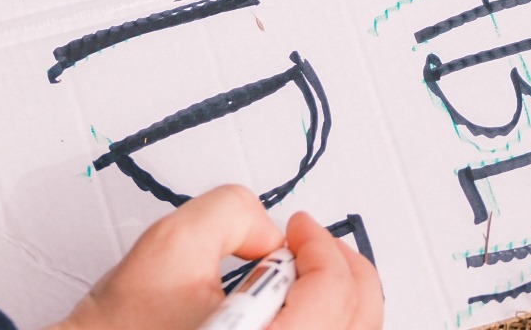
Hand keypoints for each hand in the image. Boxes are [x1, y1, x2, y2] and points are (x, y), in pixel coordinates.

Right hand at [56, 186, 381, 329]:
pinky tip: (294, 312)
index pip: (332, 290)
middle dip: (343, 271)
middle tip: (315, 245)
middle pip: (359, 322)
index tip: (298, 229)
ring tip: (306, 277)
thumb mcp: (172, 244)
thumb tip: (270, 232)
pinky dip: (324, 327)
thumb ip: (231, 211)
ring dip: (339, 303)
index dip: (320, 243)